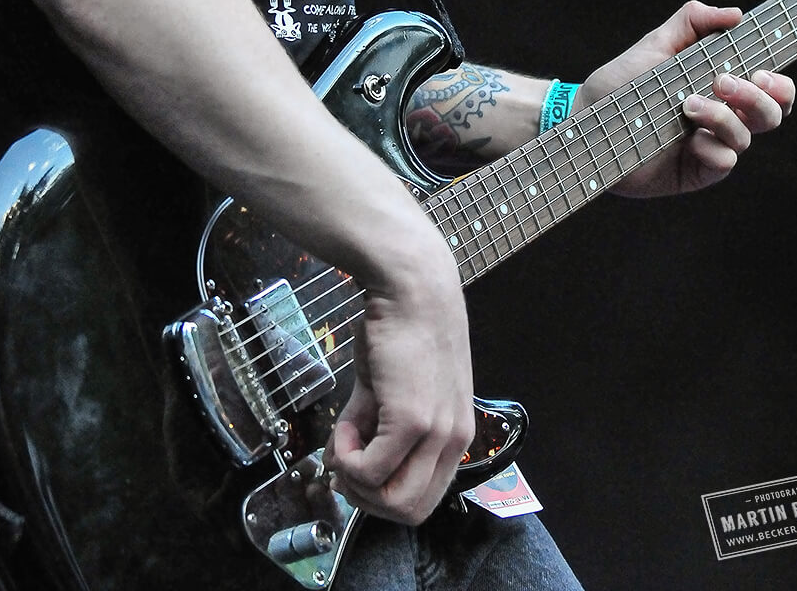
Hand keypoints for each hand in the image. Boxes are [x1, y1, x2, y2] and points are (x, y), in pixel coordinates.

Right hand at [324, 241, 474, 523]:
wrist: (411, 284)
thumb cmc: (402, 326)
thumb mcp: (391, 387)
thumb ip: (373, 426)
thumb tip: (342, 463)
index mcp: (454, 435)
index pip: (423, 500)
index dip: (382, 494)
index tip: (356, 469)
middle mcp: (453, 440)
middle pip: (409, 513)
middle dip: (366, 498)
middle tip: (344, 463)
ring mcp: (436, 433)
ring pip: (393, 503)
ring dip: (356, 482)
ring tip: (344, 441)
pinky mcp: (413, 420)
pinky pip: (371, 470)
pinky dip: (347, 458)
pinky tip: (343, 425)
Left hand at [576, 1, 794, 196]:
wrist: (584, 120)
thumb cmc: (620, 83)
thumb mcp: (655, 44)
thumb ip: (692, 22)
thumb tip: (736, 14)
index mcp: (719, 87)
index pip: (770, 87)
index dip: (779, 83)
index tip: (763, 71)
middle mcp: (722, 117)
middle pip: (771, 113)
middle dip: (758, 97)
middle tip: (723, 82)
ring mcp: (710, 144)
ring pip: (746, 136)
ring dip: (723, 117)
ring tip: (688, 104)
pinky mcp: (695, 171)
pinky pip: (724, 161)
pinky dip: (713, 148)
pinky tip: (690, 140)